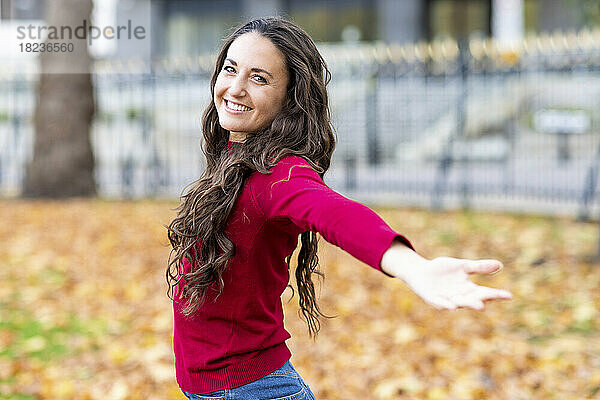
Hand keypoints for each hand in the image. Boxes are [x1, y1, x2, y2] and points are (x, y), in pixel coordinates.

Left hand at [381, 245, 512, 309]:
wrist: (420, 272)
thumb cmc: (443, 270)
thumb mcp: (462, 266)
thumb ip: (479, 267)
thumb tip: (500, 265)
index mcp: (469, 289)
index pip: (486, 293)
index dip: (497, 295)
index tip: (509, 295)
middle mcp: (460, 297)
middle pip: (473, 300)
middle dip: (479, 302)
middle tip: (486, 305)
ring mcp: (447, 300)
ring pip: (459, 304)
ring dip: (466, 305)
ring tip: (477, 306)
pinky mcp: (434, 300)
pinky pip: (441, 303)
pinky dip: (447, 304)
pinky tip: (452, 305)